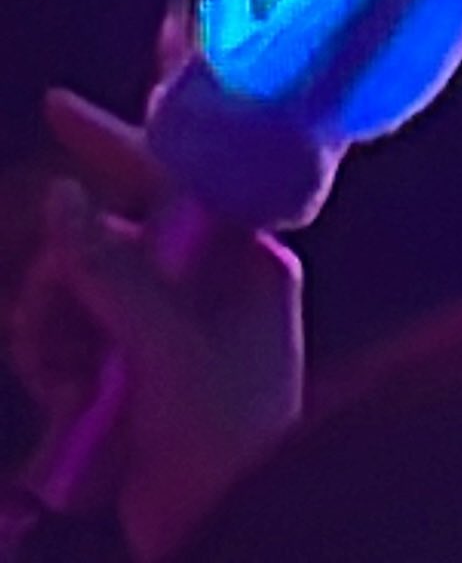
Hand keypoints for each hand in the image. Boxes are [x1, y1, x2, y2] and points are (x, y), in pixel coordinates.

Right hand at [11, 92, 302, 562]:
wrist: (229, 530)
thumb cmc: (226, 438)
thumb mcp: (167, 348)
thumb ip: (112, 270)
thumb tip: (63, 199)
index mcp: (240, 257)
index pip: (174, 175)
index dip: (114, 141)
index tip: (58, 107)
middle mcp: (203, 281)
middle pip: (108, 235)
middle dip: (67, 277)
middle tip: (55, 329)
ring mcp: (163, 327)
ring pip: (76, 286)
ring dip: (53, 328)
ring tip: (68, 381)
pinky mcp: (128, 371)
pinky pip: (67, 336)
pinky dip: (52, 363)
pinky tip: (65, 404)